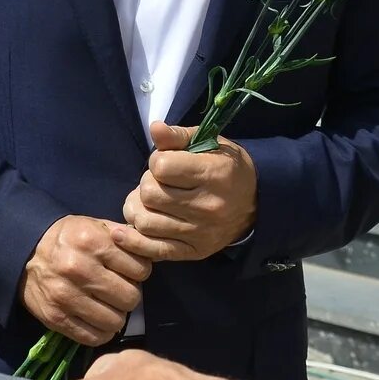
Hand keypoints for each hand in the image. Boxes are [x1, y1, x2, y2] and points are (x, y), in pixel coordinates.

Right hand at [21, 217, 154, 346]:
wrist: (24, 252)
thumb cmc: (67, 238)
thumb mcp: (95, 225)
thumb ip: (124, 237)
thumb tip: (151, 252)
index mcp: (93, 241)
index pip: (141, 270)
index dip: (139, 272)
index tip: (128, 272)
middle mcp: (80, 269)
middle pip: (131, 298)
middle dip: (128, 295)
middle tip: (117, 290)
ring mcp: (66, 296)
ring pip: (116, 321)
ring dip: (116, 315)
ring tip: (107, 304)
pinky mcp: (56, 318)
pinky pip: (95, 337)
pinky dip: (101, 331)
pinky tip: (97, 318)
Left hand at [120, 123, 256, 262]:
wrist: (255, 204)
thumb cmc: (226, 168)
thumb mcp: (209, 143)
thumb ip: (178, 136)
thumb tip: (154, 128)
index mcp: (213, 174)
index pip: (162, 167)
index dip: (157, 161)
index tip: (165, 163)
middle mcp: (208, 206)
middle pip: (150, 194)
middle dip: (147, 184)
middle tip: (158, 184)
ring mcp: (200, 232)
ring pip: (145, 222)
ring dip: (138, 209)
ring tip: (148, 203)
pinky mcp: (194, 251)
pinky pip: (153, 250)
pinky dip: (133, 241)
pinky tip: (123, 232)